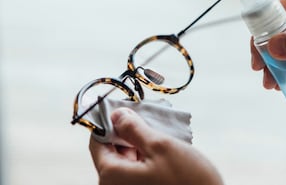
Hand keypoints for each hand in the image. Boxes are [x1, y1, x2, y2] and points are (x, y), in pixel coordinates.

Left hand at [89, 108, 223, 184]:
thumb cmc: (187, 179)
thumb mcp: (160, 146)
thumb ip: (134, 128)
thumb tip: (116, 115)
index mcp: (111, 175)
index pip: (97, 141)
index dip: (109, 122)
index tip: (125, 108)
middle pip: (112, 150)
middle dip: (127, 132)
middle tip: (147, 117)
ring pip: (126, 159)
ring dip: (139, 143)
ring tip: (159, 132)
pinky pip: (137, 169)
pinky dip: (146, 156)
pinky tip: (163, 148)